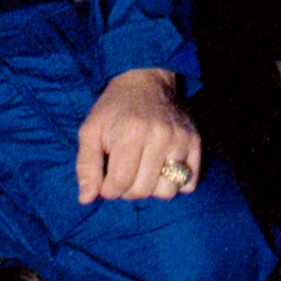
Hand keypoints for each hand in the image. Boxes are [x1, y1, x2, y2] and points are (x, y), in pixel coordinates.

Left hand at [74, 66, 204, 203]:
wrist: (146, 81)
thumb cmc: (113, 110)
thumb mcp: (90, 131)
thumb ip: (86, 166)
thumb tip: (86, 199)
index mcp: (130, 132)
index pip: (120, 183)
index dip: (109, 189)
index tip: (107, 179)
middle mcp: (159, 135)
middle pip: (143, 191)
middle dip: (128, 190)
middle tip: (124, 172)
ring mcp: (180, 139)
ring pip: (168, 191)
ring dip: (152, 189)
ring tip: (143, 172)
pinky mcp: (195, 142)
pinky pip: (189, 183)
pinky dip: (176, 183)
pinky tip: (163, 169)